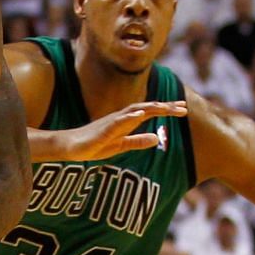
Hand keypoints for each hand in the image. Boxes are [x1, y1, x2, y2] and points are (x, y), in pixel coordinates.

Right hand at [58, 101, 185, 160]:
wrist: (70, 147)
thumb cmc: (93, 145)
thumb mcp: (120, 146)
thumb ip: (137, 141)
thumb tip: (156, 138)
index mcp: (126, 122)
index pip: (150, 112)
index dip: (167, 110)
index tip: (183, 109)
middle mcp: (121, 118)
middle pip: (146, 108)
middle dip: (165, 107)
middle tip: (184, 107)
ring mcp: (111, 122)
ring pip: (135, 111)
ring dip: (151, 108)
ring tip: (167, 108)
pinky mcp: (103, 130)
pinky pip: (117, 121)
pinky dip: (130, 117)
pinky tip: (141, 114)